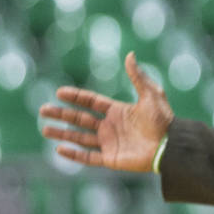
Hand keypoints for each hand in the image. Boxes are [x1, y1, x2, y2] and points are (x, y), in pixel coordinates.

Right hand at [39, 52, 173, 171]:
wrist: (170, 145)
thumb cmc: (163, 120)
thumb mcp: (151, 94)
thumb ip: (138, 77)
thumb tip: (130, 55)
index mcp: (118, 111)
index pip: (91, 102)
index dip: (76, 97)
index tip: (59, 92)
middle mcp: (111, 126)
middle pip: (80, 119)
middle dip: (62, 114)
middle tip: (43, 110)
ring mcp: (110, 143)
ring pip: (80, 138)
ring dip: (62, 134)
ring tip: (45, 129)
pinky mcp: (111, 158)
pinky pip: (88, 157)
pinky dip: (74, 154)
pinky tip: (59, 149)